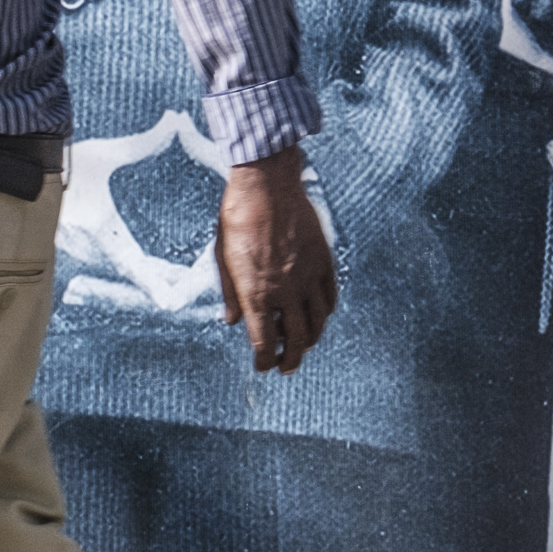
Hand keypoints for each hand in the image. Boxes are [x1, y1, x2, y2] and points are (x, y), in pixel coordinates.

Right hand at [58, 119, 220, 314]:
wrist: (18, 159)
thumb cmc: (63, 155)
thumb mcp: (106, 152)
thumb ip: (145, 143)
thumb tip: (175, 120)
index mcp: (100, 227)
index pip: (133, 265)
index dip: (154, 285)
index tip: (172, 302)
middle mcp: (87, 243)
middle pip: (128, 270)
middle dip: (155, 277)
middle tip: (181, 282)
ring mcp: (74, 246)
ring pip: (112, 266)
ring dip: (136, 270)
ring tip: (165, 274)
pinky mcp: (66, 241)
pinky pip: (97, 258)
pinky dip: (116, 261)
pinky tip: (130, 258)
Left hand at [213, 146, 337, 373]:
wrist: (266, 184)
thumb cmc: (237, 218)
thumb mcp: (222, 257)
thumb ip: (231, 294)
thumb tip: (231, 321)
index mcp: (256, 293)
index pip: (264, 344)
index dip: (264, 361)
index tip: (262, 366)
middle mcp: (285, 290)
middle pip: (296, 341)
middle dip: (290, 360)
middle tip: (286, 367)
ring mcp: (308, 276)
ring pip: (318, 323)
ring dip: (310, 341)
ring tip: (303, 347)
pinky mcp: (323, 262)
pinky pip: (330, 297)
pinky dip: (325, 313)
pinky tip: (318, 315)